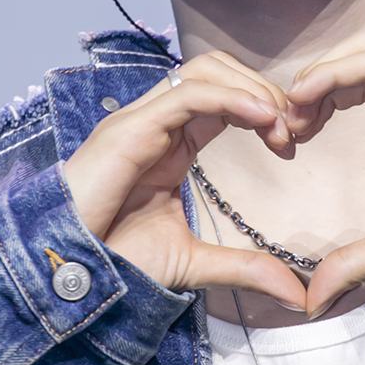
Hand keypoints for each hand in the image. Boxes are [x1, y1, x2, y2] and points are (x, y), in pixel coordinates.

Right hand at [63, 52, 306, 309]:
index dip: (263, 106)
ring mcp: (141, 119)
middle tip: (294, 126)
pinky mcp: (129, 129)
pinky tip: (260, 118)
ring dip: (249, 87)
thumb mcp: (194, 263)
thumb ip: (245, 268)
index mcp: (172, 139)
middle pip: (217, 70)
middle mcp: (157, 120)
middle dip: (262, 88)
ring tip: (279, 121)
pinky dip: (230, 98)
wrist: (66, 276)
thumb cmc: (116, 262)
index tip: (291, 140)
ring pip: (203, 70)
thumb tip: (298, 295)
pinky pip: (186, 94)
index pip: (223, 95)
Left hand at [285, 31, 364, 316]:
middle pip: (363, 51)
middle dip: (318, 75)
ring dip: (322, 70)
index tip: (293, 132)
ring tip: (294, 107)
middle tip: (288, 119)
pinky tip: (309, 100)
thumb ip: (355, 260)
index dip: (323, 94)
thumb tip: (311, 298)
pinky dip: (336, 73)